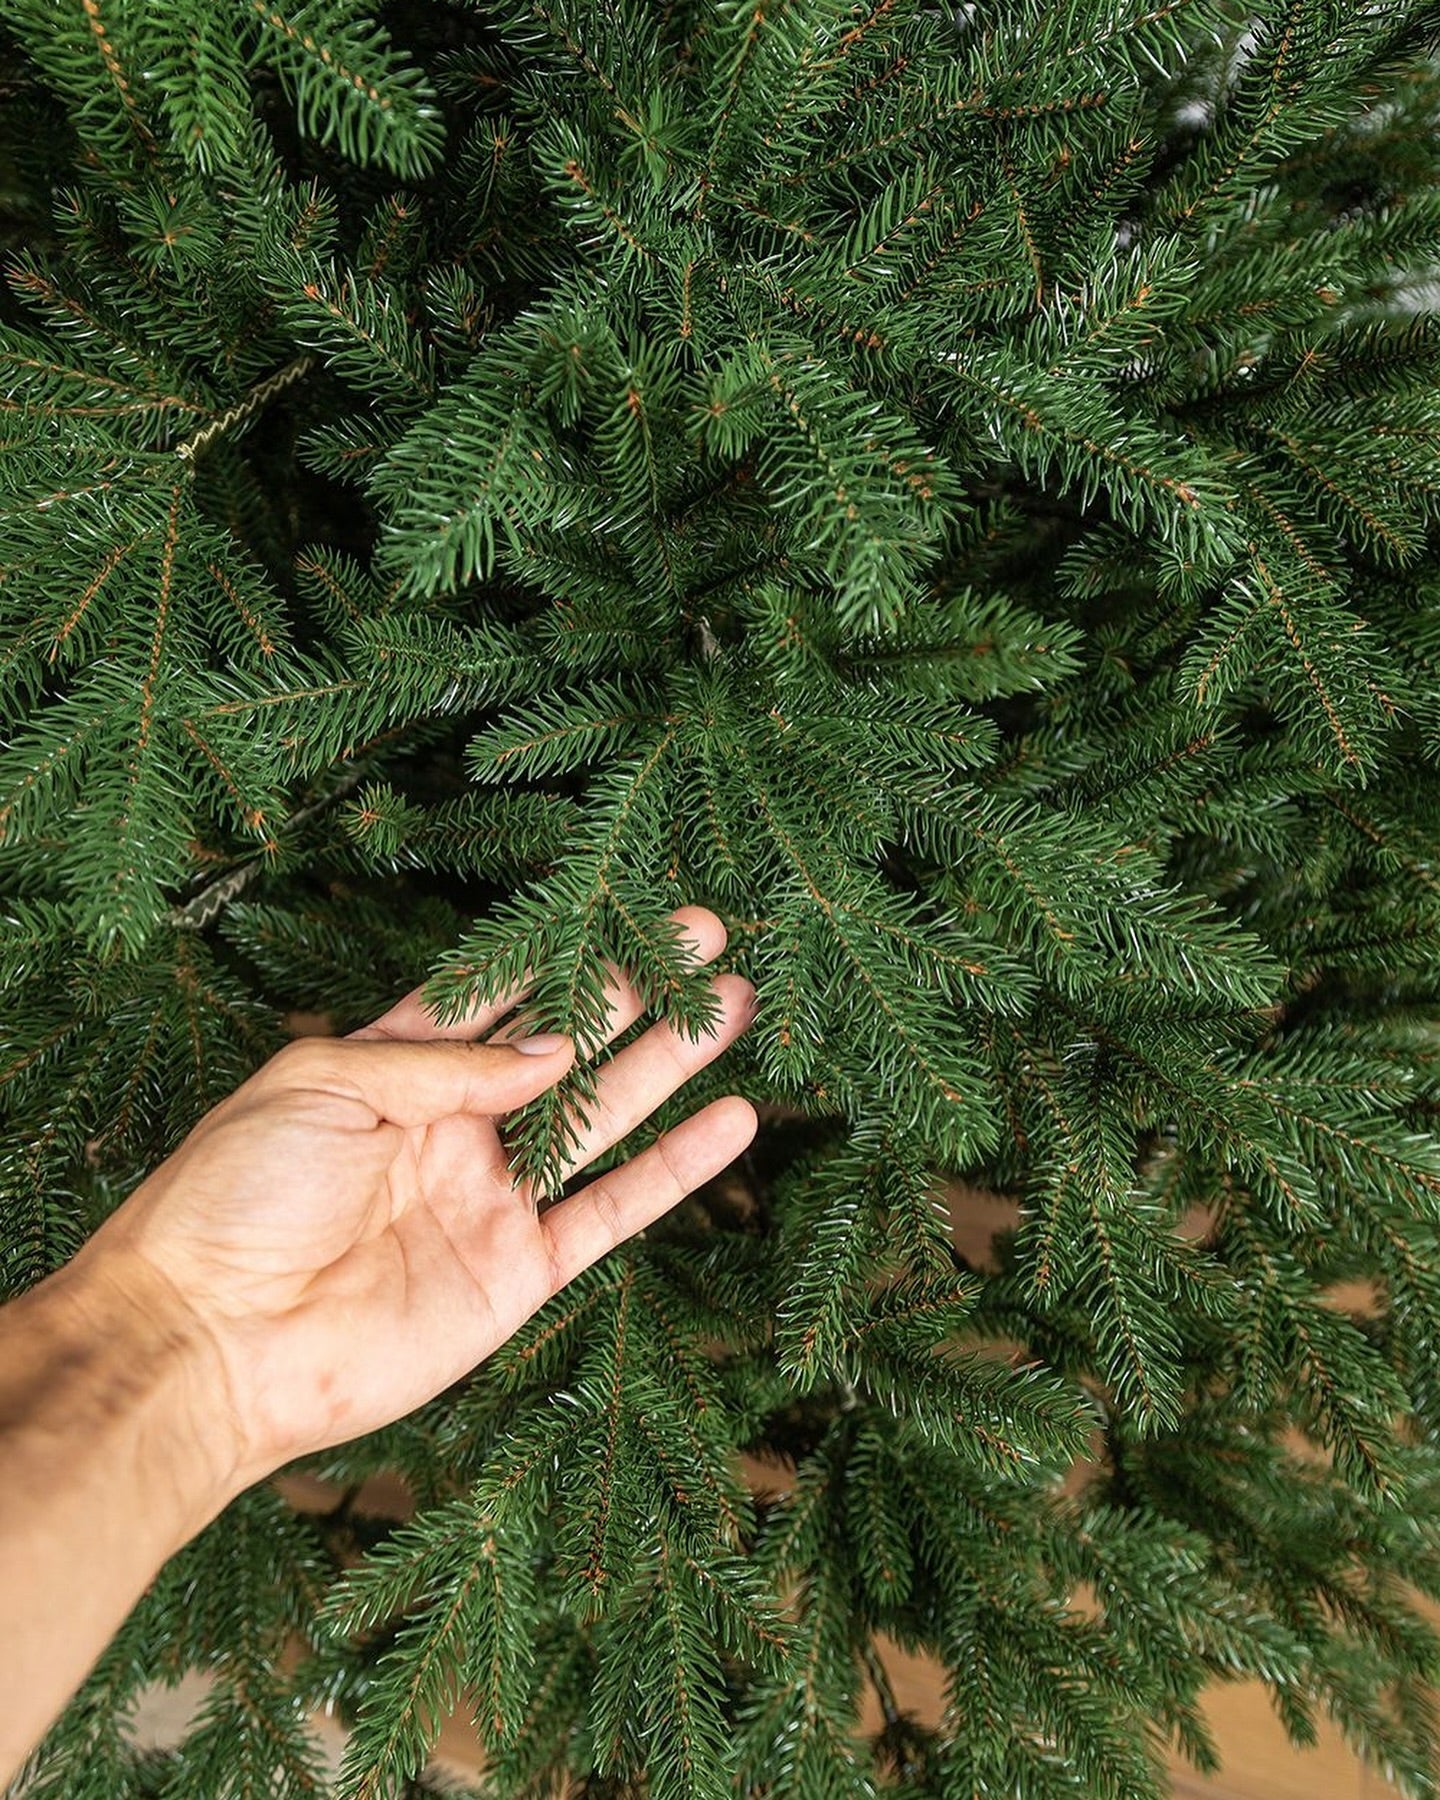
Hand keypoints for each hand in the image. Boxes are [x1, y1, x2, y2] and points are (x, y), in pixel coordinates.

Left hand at [66, 906, 756, 1504]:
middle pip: (568, 1045)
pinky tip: (732, 1120)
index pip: (497, 996)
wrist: (210, 1342)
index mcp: (395, 1069)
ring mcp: (491, 1199)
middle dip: (636, 989)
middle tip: (705, 935)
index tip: (626, 905)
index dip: (562, 951)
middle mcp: (454, 1127)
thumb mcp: (323, 1082)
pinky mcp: (519, 1272)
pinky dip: (676, 1169)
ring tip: (734, 1005)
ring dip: (671, 1061)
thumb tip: (557, 1049)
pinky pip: (614, 1211)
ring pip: (604, 1115)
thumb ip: (446, 1062)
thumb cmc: (236, 1196)